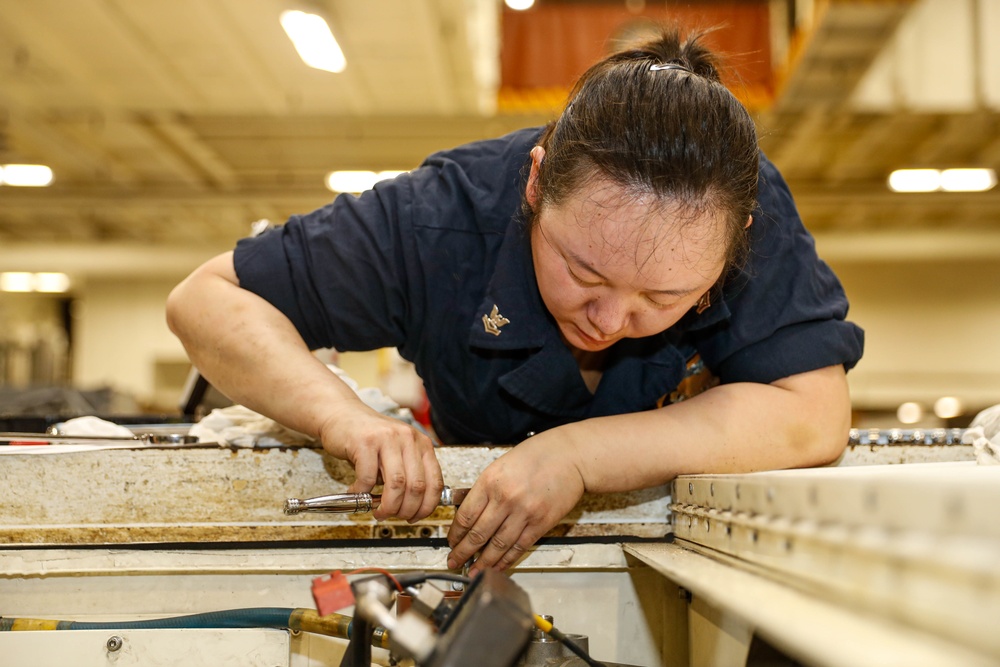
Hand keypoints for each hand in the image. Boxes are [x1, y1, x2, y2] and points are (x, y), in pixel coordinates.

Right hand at [319, 401, 442, 522]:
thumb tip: (413, 506)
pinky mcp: (365, 442)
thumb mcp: (397, 451)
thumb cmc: (369, 437)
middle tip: (394, 516)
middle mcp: (408, 438)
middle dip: (406, 510)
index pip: (434, 481)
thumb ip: (408, 473)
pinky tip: (357, 493)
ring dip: (388, 506)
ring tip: (378, 511)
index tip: (416, 517)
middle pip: (417, 486)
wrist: (342, 414)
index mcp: (421, 443)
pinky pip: (367, 478)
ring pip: (397, 484)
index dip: (427, 506)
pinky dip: (362, 493)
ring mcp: (387, 438)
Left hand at [446, 437, 584, 574]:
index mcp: (490, 481)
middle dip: (463, 553)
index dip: (455, 534)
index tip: (451, 542)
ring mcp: (524, 512)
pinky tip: (498, 566)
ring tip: (472, 572)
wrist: (570, 456)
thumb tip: (470, 513)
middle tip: (454, 562)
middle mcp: (505, 498)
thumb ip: (485, 488)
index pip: (465, 516)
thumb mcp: (501, 465)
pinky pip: (519, 547)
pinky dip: (507, 560)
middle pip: (478, 534)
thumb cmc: (537, 455)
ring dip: (483, 563)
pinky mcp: (541, 523)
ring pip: (497, 546)